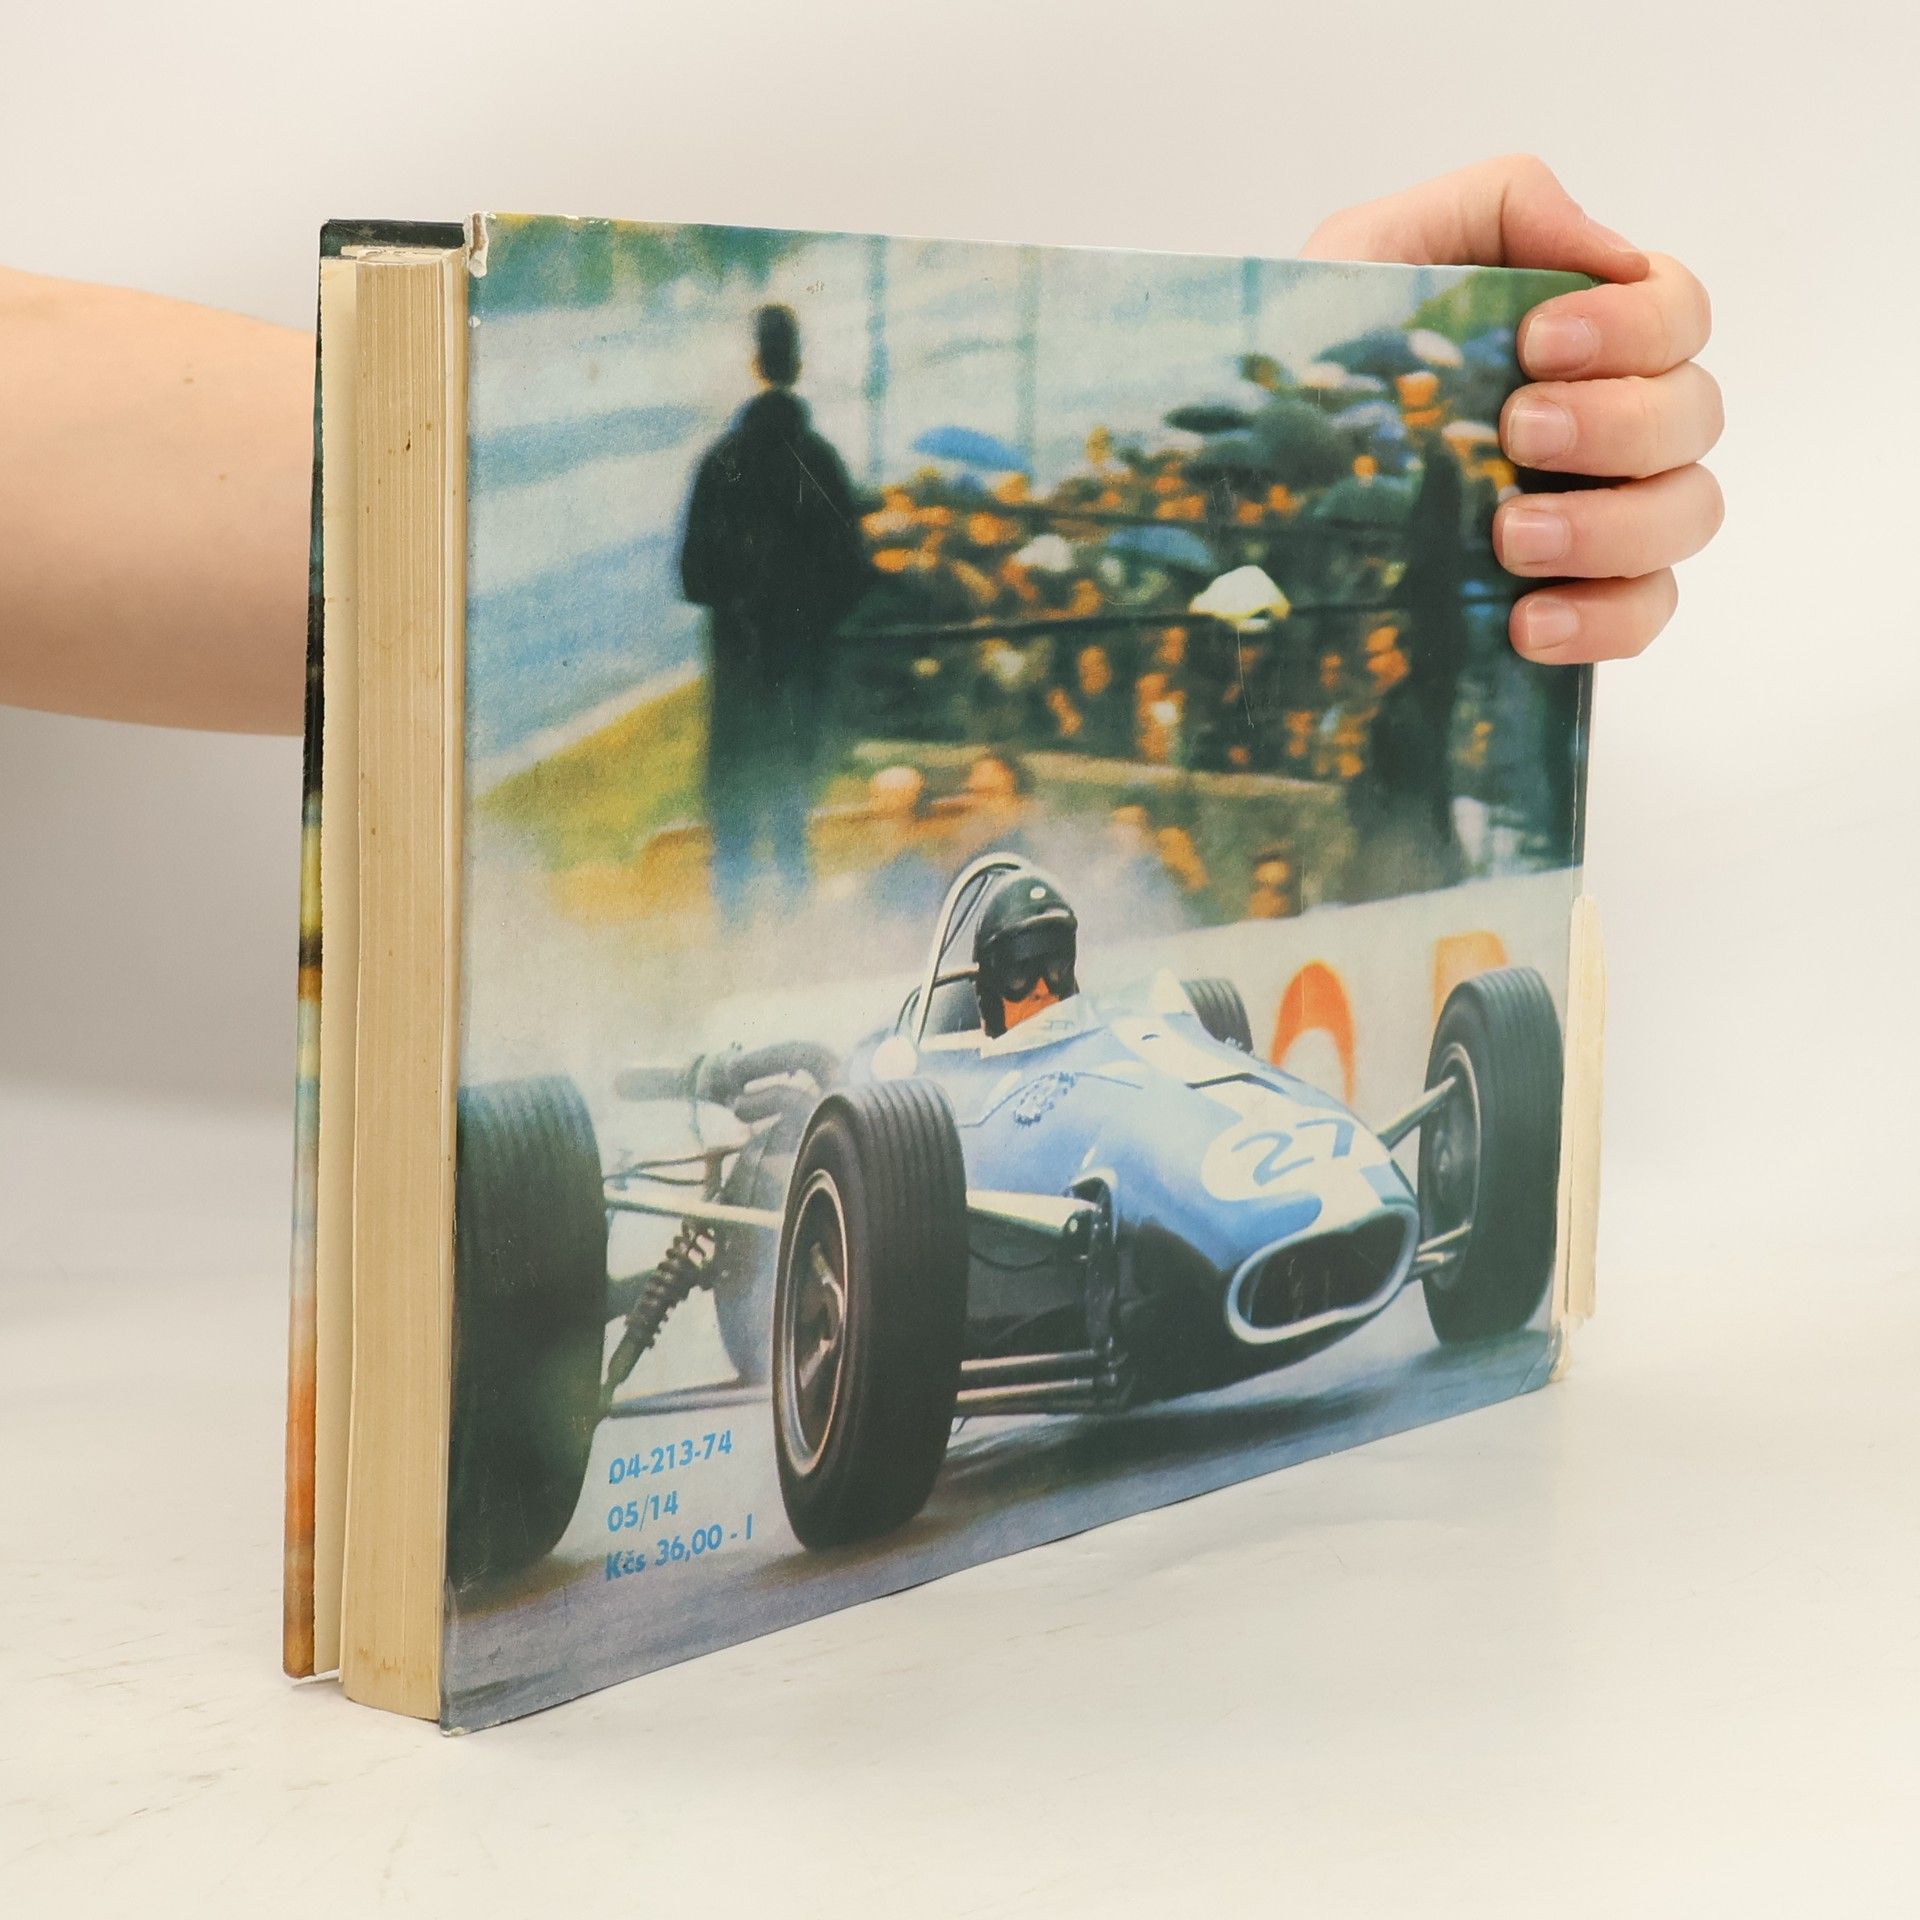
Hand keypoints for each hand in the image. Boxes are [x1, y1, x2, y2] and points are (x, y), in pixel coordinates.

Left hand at [1302, 155, 1722, 663]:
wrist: (1242, 492)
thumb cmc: (1314, 361)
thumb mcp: (1371, 252)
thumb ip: (1495, 206)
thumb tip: (1612, 252)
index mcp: (1584, 334)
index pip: (1677, 311)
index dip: (1635, 324)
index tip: (1538, 344)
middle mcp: (1613, 424)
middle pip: (1694, 414)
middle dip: (1617, 422)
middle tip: (1517, 433)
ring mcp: (1603, 518)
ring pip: (1687, 515)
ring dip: (1611, 525)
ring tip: (1510, 538)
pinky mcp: (1575, 604)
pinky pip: (1643, 616)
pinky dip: (1604, 620)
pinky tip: (1526, 625)